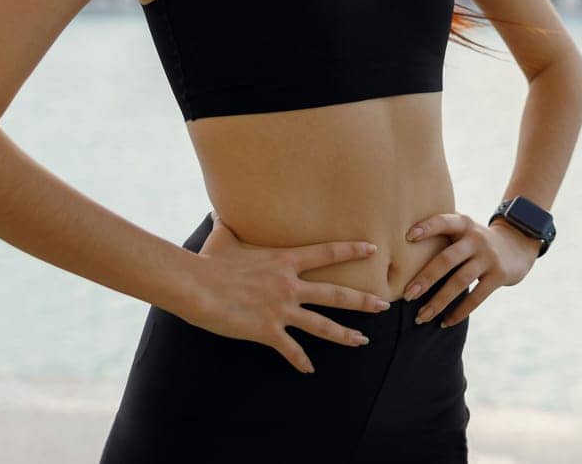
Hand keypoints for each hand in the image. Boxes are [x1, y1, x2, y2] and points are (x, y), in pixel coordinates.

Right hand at [188, 211, 391, 374]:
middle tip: (384, 305)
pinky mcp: (268, 331)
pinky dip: (301, 362)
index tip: (372, 248)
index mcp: (284, 261)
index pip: (327, 252)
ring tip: (363, 341)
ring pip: (322, 325)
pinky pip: (291, 350)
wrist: (197, 285)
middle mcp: (290, 285)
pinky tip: (309, 370)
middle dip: (362, 301)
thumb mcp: (222, 237)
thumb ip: (226, 224)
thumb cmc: (209, 261)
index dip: (352, 250)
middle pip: (336, 293)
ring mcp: (281, 310)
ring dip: (345, 334)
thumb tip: (216, 211)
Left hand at [402, 211, 538, 328]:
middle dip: (425, 279)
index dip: (427, 227)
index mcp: (464, 224)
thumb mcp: (463, 229)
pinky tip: (445, 322)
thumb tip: (400, 243)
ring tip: (421, 317)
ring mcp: (488, 257)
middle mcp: (476, 239)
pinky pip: (476, 297)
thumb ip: (442, 231)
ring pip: (459, 282)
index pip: (443, 221)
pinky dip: (459, 312)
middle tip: (407, 295)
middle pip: (447, 259)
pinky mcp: (499, 275)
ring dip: (439, 301)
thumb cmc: (476, 240)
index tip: (407, 237)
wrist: (517, 245)